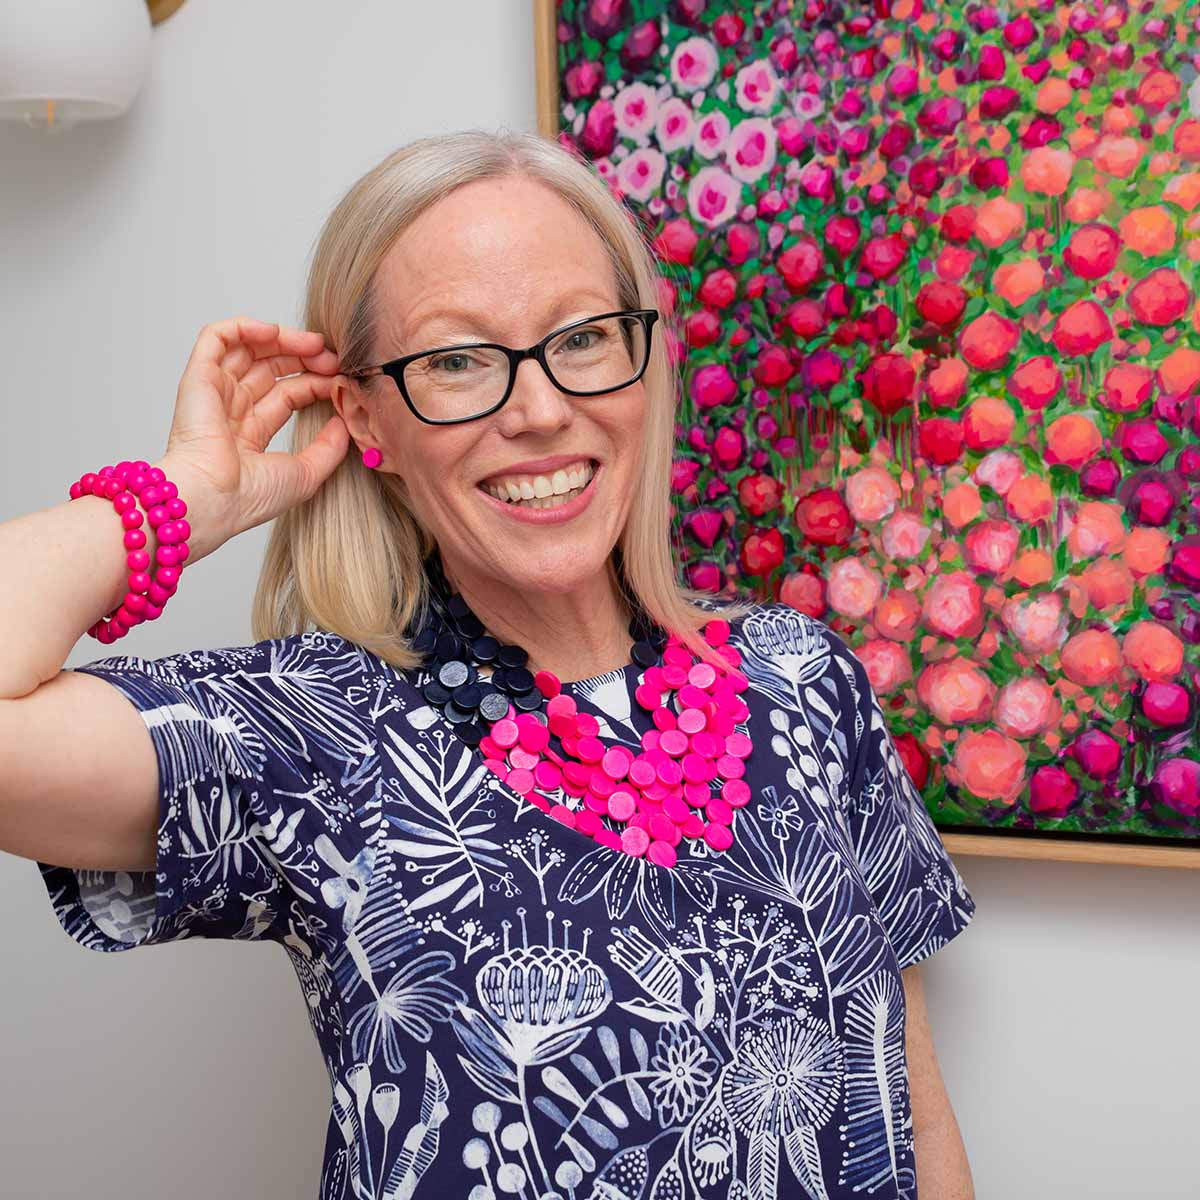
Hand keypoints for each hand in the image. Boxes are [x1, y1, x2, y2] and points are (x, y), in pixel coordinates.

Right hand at [156, 317, 348, 557]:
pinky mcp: (198, 377)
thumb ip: (329, 447)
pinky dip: (245, 327)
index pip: (289, 394)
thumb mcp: (306, 473)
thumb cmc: (251, 497)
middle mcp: (231, 409)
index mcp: (251, 433)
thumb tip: (346, 423)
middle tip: (334, 358)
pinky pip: (217, 337)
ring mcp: (214, 392)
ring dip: (283, 339)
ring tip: (315, 344)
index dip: (316, 382)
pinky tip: (274, 332)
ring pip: (249, 348)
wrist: (214, 499)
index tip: (341, 381)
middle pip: (271, 367)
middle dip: (305, 358)